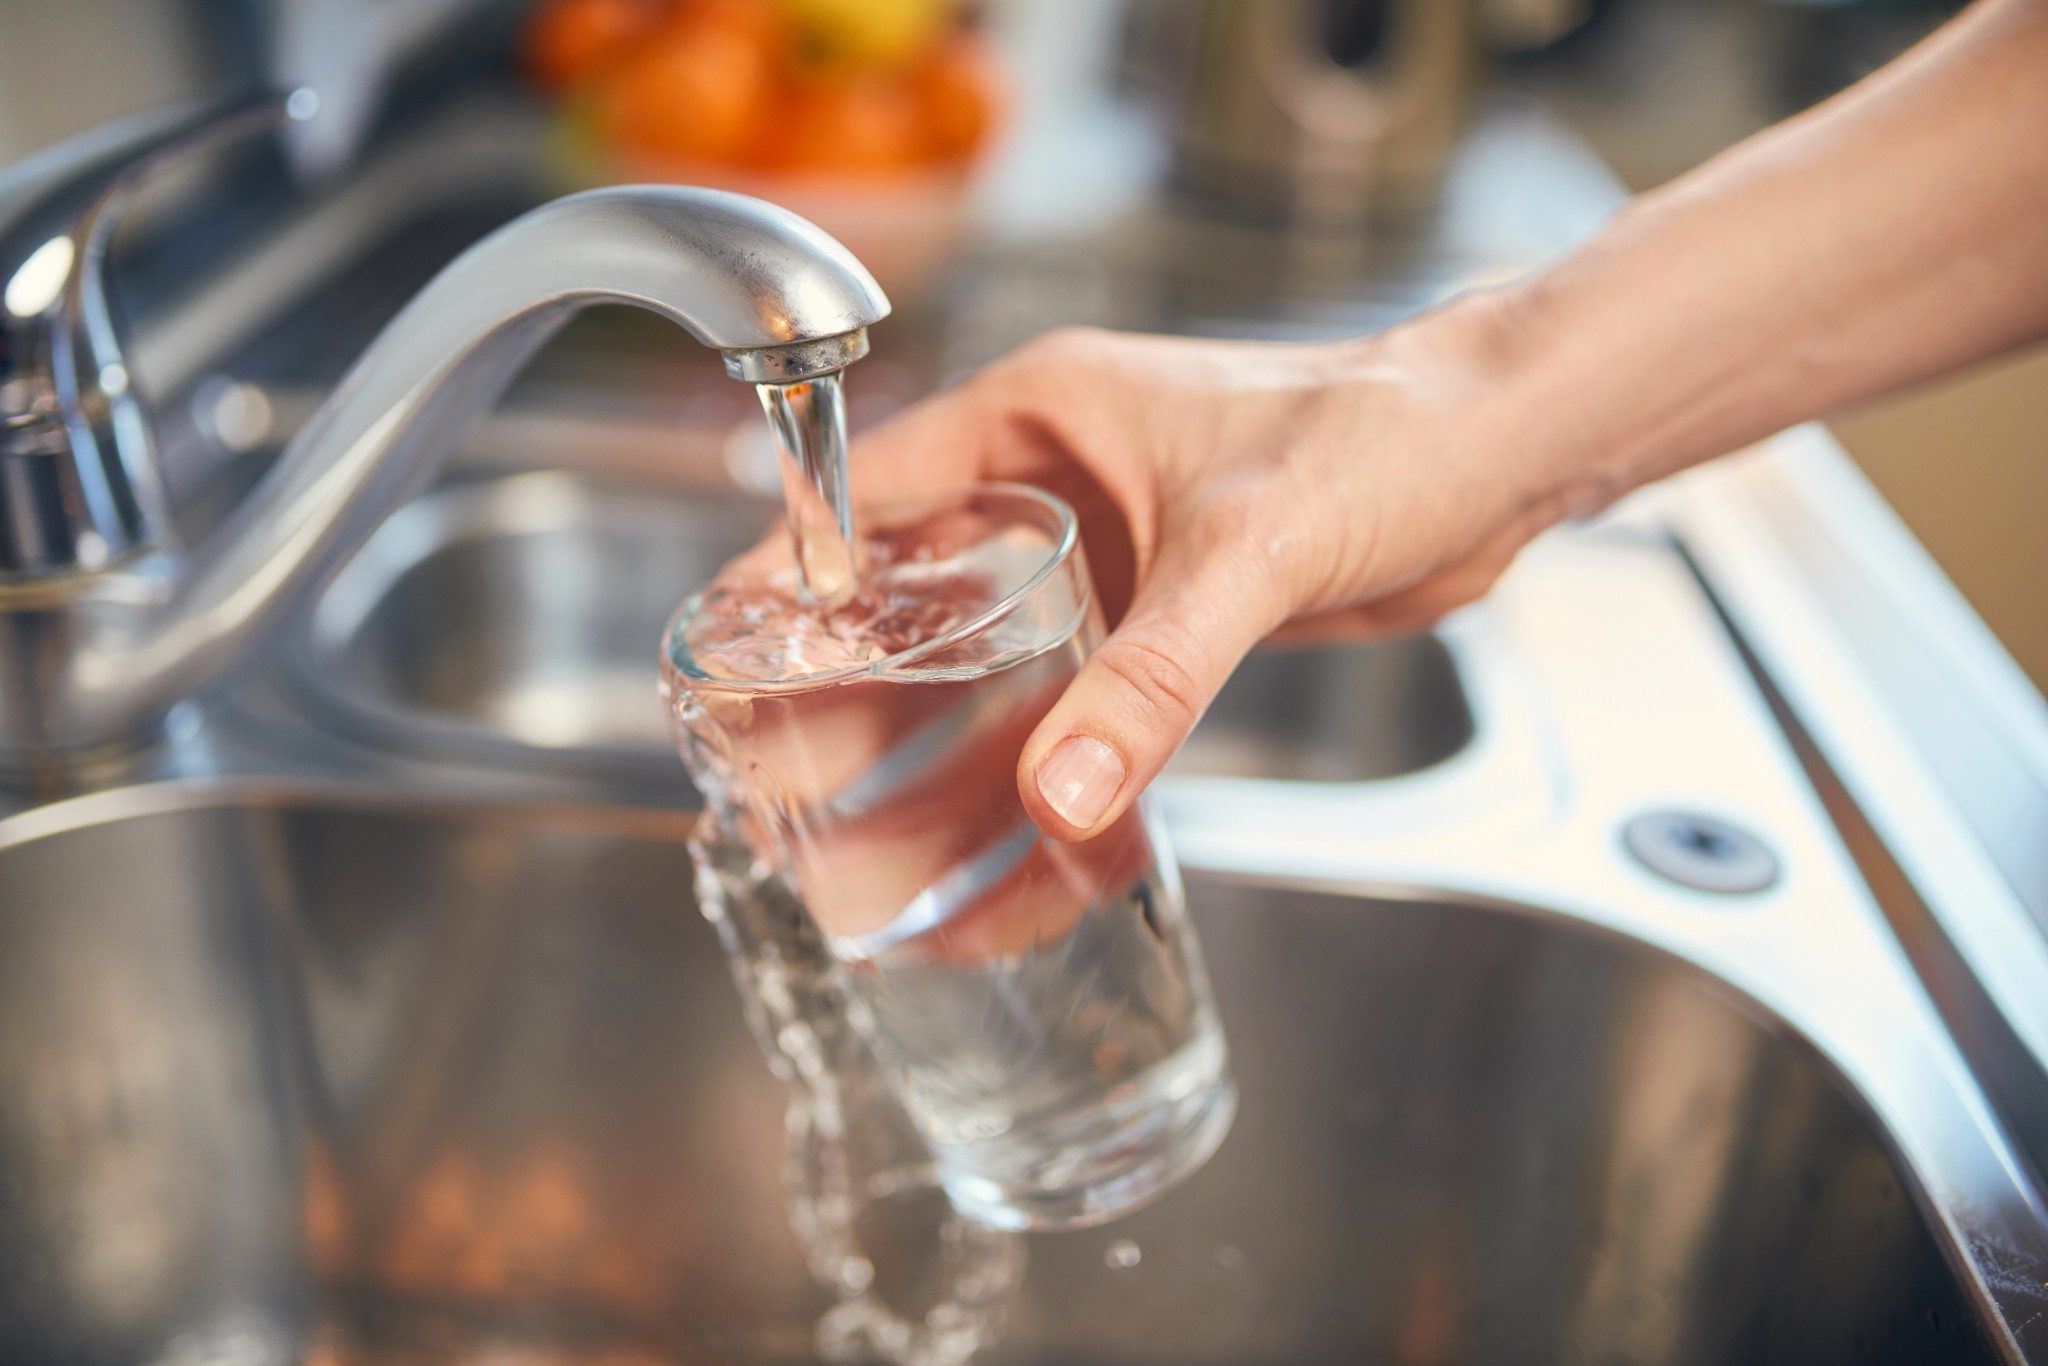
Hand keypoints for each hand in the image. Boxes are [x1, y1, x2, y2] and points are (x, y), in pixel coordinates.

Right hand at [852, 296, 1591, 841]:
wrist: (1496, 463)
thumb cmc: (1384, 437)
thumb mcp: (1249, 550)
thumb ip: (1156, 674)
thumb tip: (1066, 789)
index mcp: (1042, 415)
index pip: (869, 489)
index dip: (789, 572)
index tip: (731, 658)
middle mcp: (1057, 479)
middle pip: (908, 591)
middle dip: (844, 689)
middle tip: (780, 784)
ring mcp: (1105, 551)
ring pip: (981, 655)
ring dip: (927, 744)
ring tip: (862, 840)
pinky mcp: (1157, 616)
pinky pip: (1065, 695)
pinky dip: (1026, 761)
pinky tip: (996, 840)